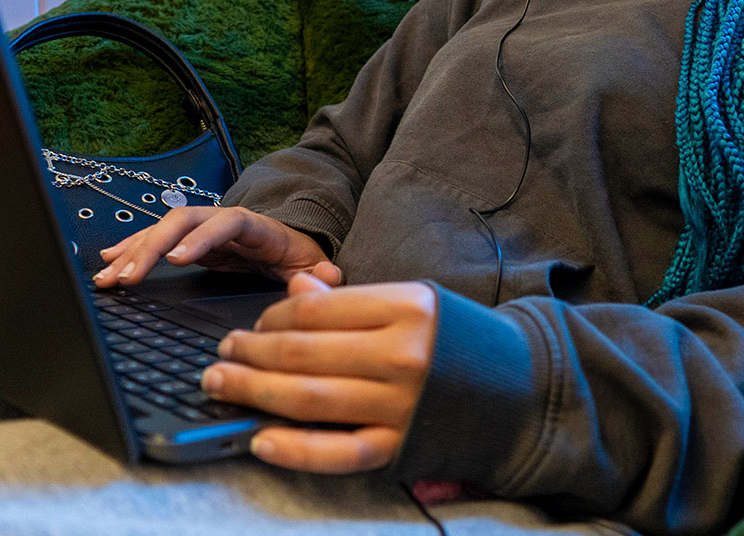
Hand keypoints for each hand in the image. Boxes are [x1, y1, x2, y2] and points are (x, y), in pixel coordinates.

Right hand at [93, 206, 342, 286]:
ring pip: (162, 230)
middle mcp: (223, 221)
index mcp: (255, 226)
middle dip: (151, 246)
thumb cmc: (299, 256)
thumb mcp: (314, 264)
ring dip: (132, 251)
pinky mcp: (189, 242)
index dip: (200, 239)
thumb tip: (328, 277)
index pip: (225, 224)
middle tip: (128, 276)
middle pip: (182, 221)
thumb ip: (320, 274)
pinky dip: (131, 250)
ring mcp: (203, 229)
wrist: (290, 243)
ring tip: (107, 276)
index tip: (177, 258)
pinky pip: (155, 241)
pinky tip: (108, 261)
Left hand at [204, 272, 436, 473]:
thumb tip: (294, 290)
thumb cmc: (459, 341)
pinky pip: (337, 452)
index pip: (318, 311)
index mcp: (406, 309)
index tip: (254, 324)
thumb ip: (353, 301)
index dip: (272, 318)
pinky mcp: (399, 446)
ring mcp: (400, 405)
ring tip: (222, 383)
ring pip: (309, 398)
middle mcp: (402, 355)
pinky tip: (261, 439)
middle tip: (222, 353)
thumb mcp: (414, 303)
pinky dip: (295, 449)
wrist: (521, 388)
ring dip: (255, 390)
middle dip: (251, 352)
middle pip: (303, 353)